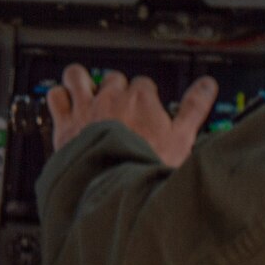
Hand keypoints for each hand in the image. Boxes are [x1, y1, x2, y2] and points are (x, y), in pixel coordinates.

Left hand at [46, 64, 218, 167]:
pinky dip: (59, 98)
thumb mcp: (182, 139)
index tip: (146, 110)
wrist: (112, 188)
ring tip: (86, 91)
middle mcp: (111, 97)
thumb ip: (194, 108)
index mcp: (140, 98)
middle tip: (119, 108)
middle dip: (116, 90)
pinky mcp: (65, 123)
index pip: (144, 84)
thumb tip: (208, 85)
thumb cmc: (145, 166)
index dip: (145, 98)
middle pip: (113, 79)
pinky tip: (64, 105)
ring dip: (81, 81)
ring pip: (78, 76)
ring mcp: (86, 108)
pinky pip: (56, 96)